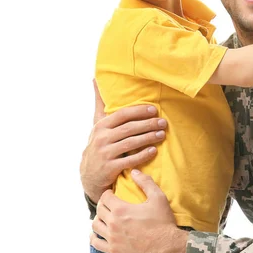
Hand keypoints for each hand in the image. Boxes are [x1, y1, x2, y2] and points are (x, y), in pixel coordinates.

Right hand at [80, 80, 167, 202]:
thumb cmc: (99, 143)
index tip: (154, 110)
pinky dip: (142, 155)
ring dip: (148, 138)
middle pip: (129, 128)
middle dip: (148, 124)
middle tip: (163, 122)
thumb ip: (100, 103)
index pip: (122, 115)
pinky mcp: (110, 168)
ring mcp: (105, 153)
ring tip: (162, 134)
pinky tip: (153, 150)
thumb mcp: (97, 124)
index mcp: (101, 125)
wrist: (89, 174)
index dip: (139, 111)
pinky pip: (129, 160)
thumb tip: (95, 78)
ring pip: (130, 143)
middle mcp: (101, 138)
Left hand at [90, 170, 187, 252]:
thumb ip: (146, 182)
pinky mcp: (114, 251)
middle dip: (103, 204)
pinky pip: (96, 244)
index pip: (105, 197)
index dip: (108, 193)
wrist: (167, 248)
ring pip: (95, 226)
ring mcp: (112, 239)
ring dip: (99, 219)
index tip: (112, 193)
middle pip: (99, 210)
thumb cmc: (163, 222)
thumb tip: (134, 171)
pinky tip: (99, 234)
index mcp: (121, 209)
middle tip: (109, 204)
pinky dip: (94, 237)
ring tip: (105, 218)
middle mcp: (113, 224)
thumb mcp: (158, 198)